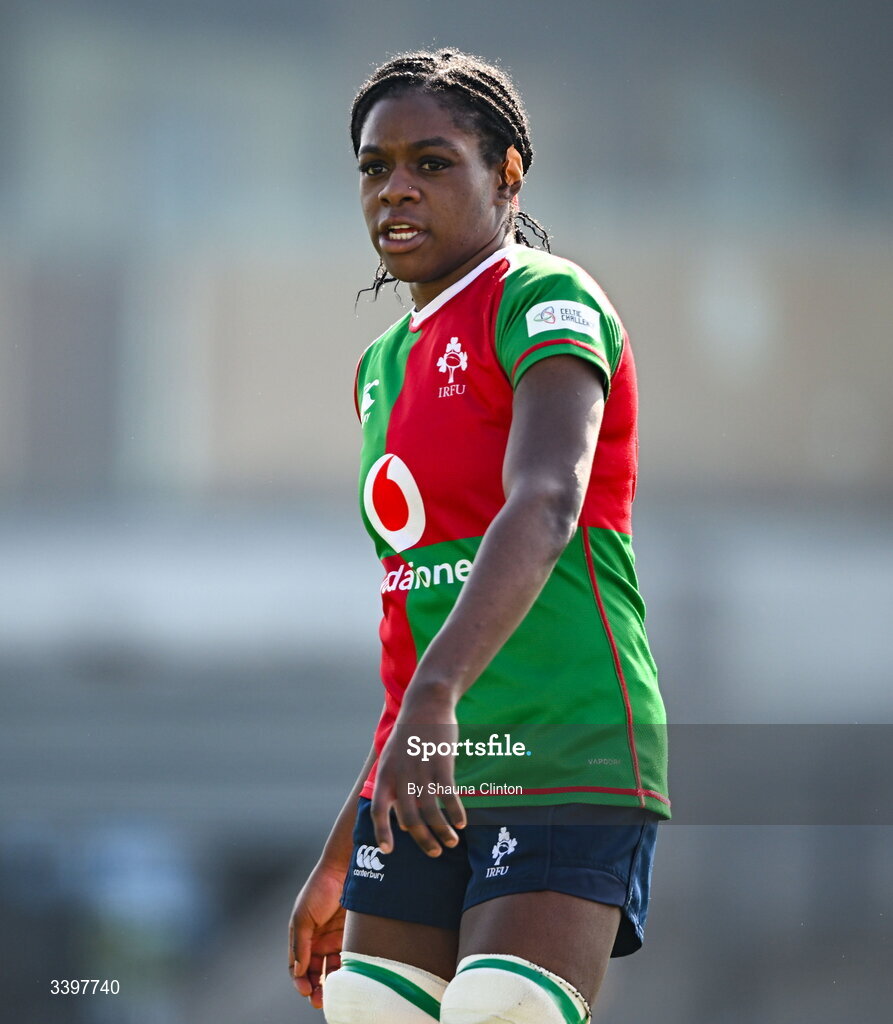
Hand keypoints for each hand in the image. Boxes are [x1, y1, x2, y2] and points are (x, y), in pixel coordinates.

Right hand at [288, 861, 347, 1008]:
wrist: (344, 869)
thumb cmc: (319, 889)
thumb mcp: (303, 916)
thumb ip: (300, 944)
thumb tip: (299, 971)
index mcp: (301, 936)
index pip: (296, 966)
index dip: (298, 980)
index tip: (304, 990)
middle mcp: (317, 940)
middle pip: (313, 971)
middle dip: (313, 987)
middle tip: (318, 1000)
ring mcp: (333, 939)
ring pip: (330, 969)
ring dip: (329, 984)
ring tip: (331, 995)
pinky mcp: (350, 936)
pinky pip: (346, 959)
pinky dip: (344, 971)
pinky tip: (346, 979)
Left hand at [371, 687, 466, 857]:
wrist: (426, 702)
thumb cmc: (411, 734)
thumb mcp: (394, 757)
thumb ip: (396, 787)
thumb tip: (403, 822)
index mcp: (386, 773)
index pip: (378, 810)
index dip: (382, 832)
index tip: (389, 851)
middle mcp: (401, 775)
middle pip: (410, 819)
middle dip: (423, 840)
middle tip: (435, 852)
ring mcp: (421, 770)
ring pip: (431, 812)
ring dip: (442, 832)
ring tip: (452, 842)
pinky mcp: (441, 764)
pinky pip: (449, 796)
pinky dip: (455, 813)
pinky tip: (462, 822)